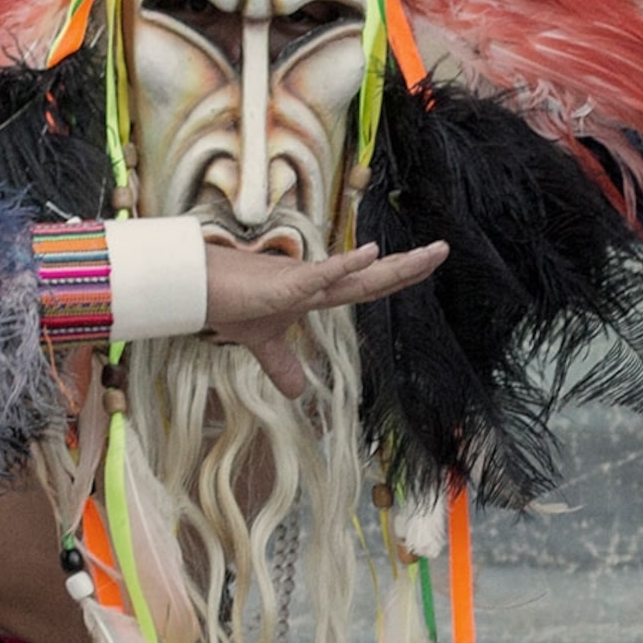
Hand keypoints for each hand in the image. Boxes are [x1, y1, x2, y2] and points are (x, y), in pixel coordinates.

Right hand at [204, 236, 448, 399]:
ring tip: (426, 254)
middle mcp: (316, 281)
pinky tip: (370, 253)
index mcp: (317, 292)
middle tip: (443, 249)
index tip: (425, 261)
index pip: (366, 284)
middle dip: (409, 265)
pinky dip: (345, 265)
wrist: (199, 290)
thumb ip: (282, 363)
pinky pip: (321, 274)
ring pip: (356, 273)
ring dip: (391, 265)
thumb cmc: (228, 305)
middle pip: (372, 275)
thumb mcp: (261, 342)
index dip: (395, 275)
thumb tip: (296, 393)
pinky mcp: (286, 282)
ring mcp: (303, 279)